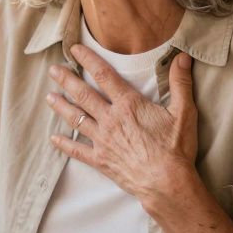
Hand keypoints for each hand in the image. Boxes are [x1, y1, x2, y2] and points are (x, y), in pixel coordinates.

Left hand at [46, 45, 197, 207]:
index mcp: (128, 104)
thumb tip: (183, 57)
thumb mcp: (184, 112)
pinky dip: (64, 144)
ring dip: (61, 107)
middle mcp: (111, 119)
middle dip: (67, 80)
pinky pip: (77, 150)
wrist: (167, 182)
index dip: (88, 60)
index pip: (104, 75)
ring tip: (49, 97)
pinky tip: (53, 139)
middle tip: (53, 70)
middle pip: (83, 95)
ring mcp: (103, 140)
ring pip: (76, 119)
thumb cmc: (175, 148)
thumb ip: (180, 83)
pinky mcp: (100, 160)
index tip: (75, 50)